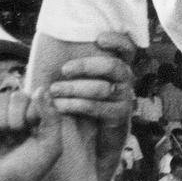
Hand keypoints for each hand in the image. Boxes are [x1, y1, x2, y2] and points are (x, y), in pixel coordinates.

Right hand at [0, 88, 62, 180]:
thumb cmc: (31, 169)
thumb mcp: (51, 144)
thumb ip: (52, 116)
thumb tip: (42, 89)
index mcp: (38, 116)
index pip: (35, 95)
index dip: (33, 112)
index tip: (32, 130)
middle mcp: (19, 115)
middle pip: (16, 95)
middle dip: (16, 117)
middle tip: (17, 137)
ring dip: (2, 122)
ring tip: (5, 140)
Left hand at [48, 32, 134, 180]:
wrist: (97, 141)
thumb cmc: (87, 104)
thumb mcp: (87, 83)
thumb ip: (79, 68)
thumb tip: (53, 46)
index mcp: (119, 68)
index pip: (128, 48)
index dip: (117, 41)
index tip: (98, 39)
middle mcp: (126, 80)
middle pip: (113, 66)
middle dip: (87, 66)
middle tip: (64, 70)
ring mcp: (125, 99)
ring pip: (102, 88)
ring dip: (75, 88)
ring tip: (54, 91)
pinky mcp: (118, 117)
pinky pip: (97, 108)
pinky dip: (76, 105)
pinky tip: (59, 107)